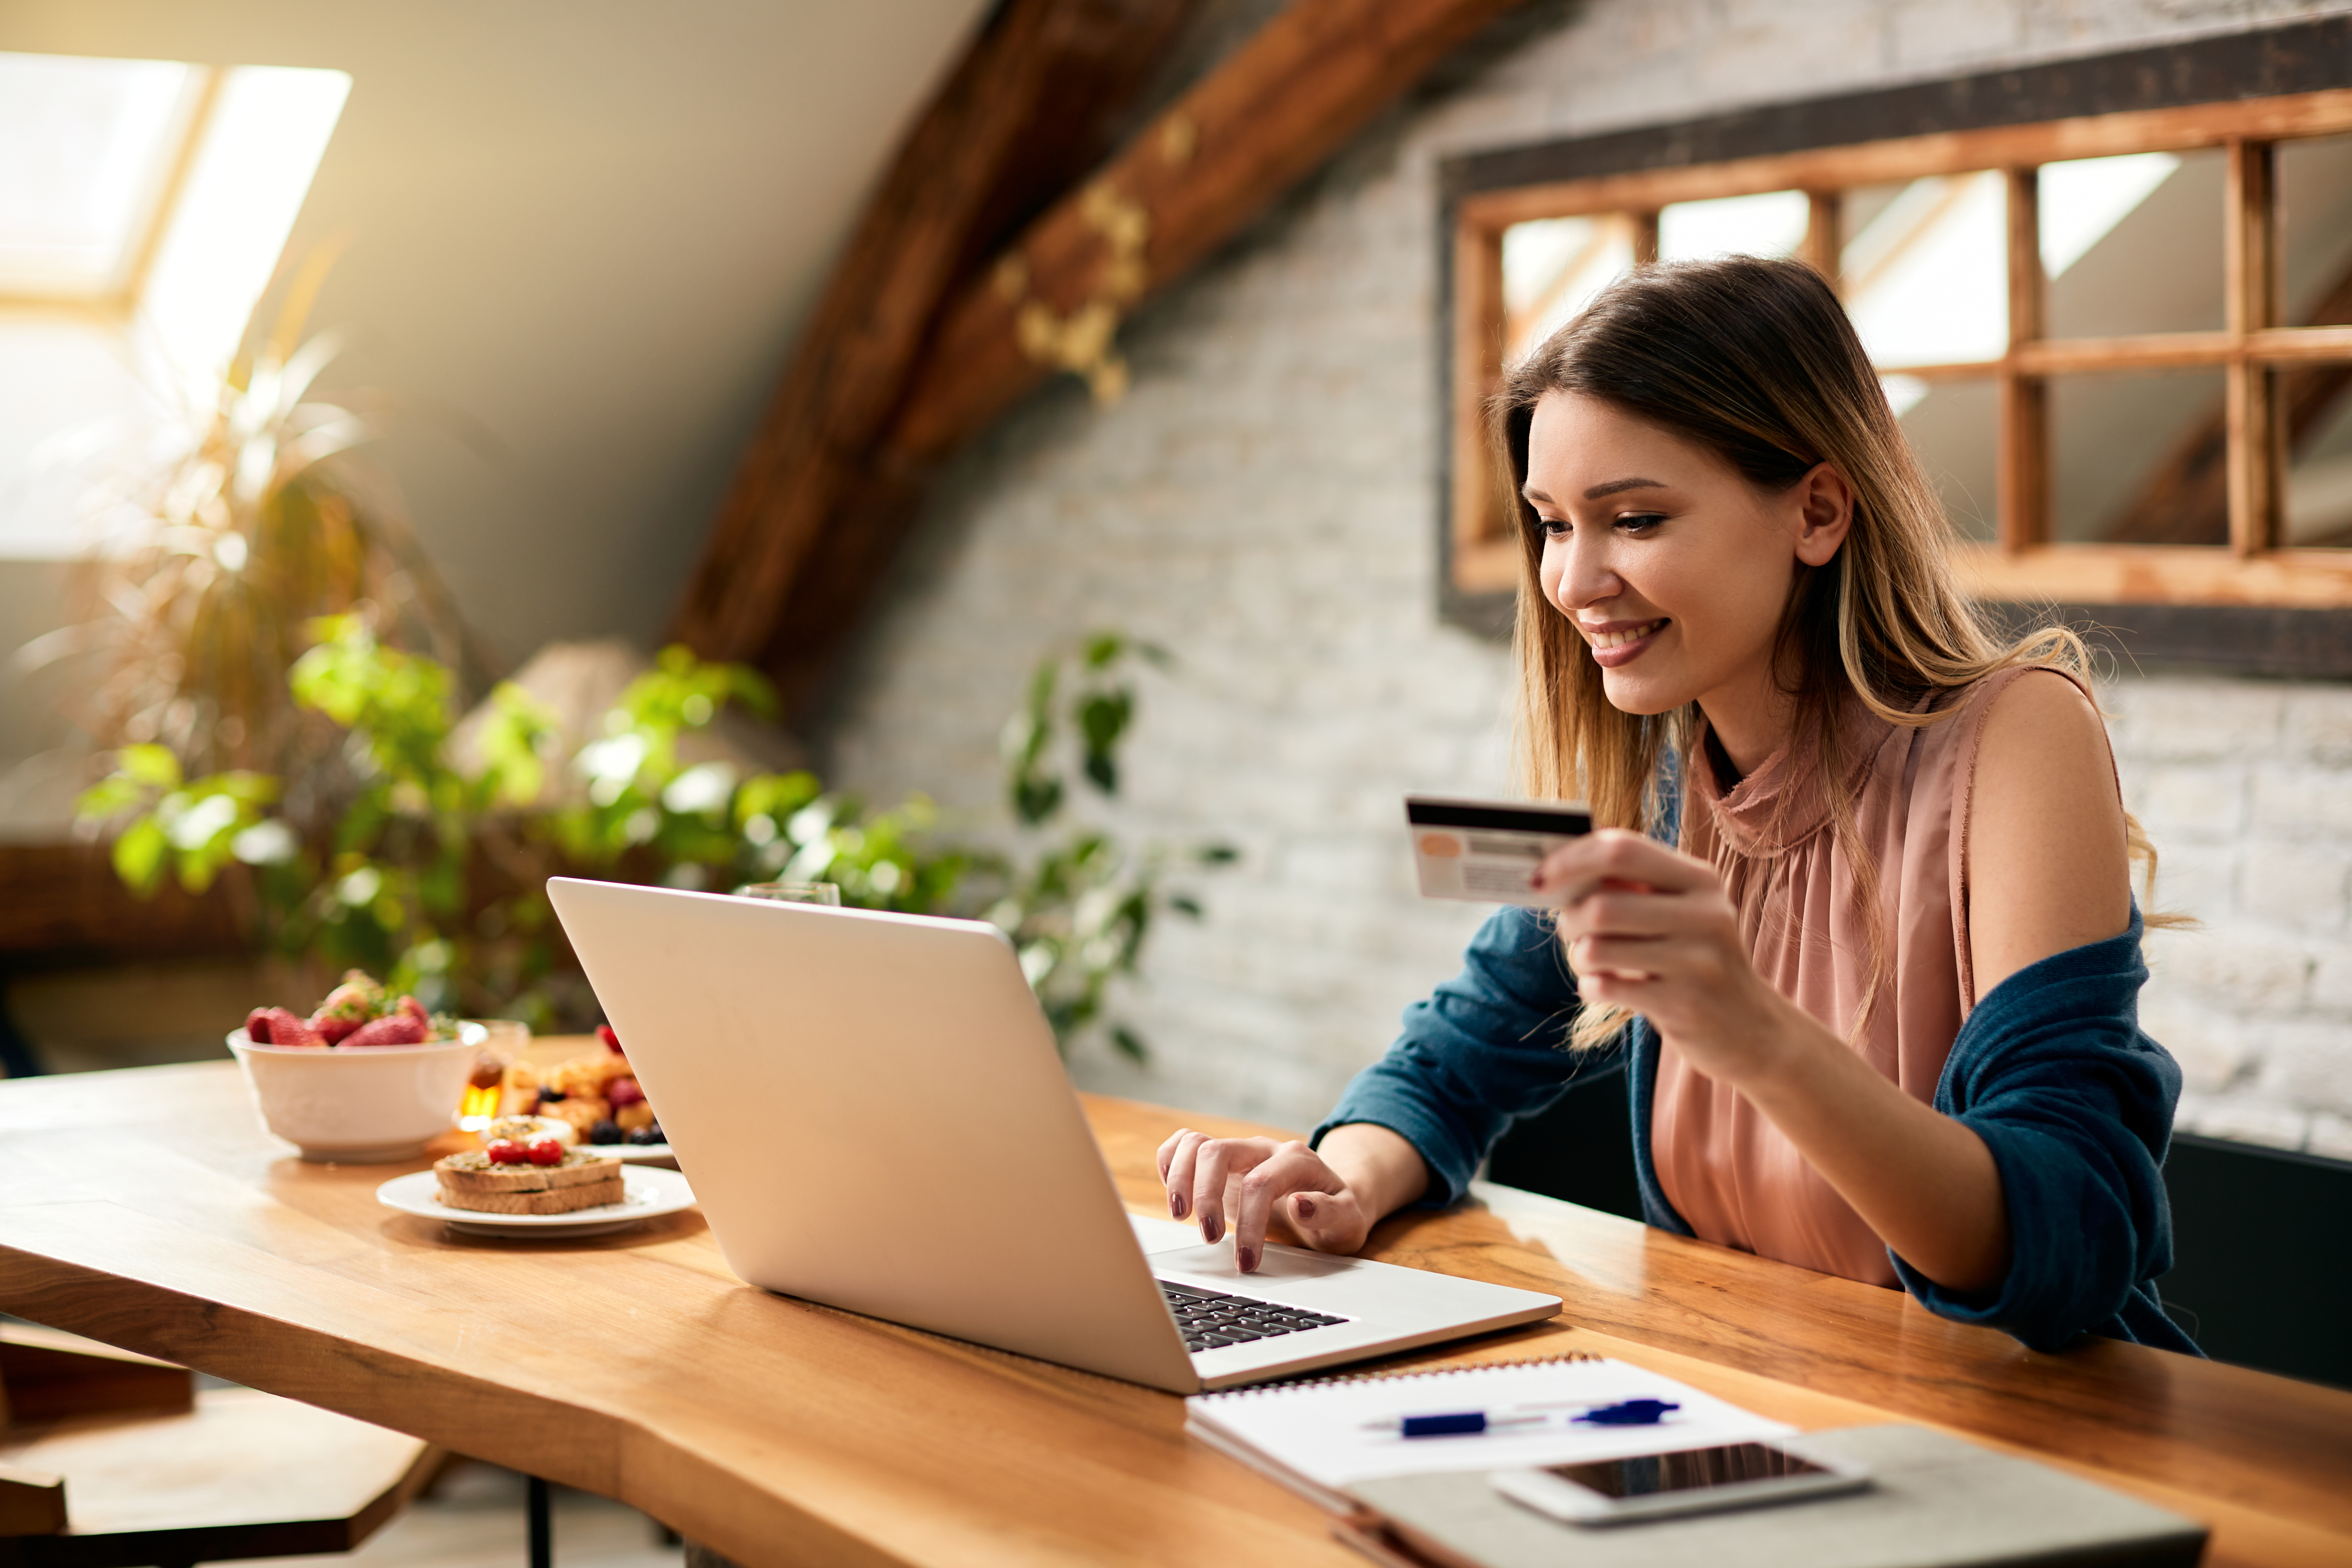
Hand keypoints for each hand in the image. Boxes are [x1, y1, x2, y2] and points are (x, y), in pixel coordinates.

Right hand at [1156, 1130, 1372, 1271]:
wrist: (1329, 1202)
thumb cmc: (1335, 1215)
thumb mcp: (1347, 1222)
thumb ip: (1329, 1213)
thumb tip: (1299, 1204)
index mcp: (1295, 1161)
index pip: (1261, 1183)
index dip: (1249, 1224)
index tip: (1246, 1262)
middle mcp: (1262, 1149)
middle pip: (1218, 1152)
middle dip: (1206, 1196)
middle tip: (1209, 1238)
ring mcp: (1239, 1151)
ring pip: (1195, 1143)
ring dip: (1180, 1179)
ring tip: (1180, 1216)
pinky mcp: (1220, 1161)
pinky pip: (1184, 1144)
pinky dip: (1171, 1163)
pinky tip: (1176, 1194)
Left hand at [1532, 828, 1799, 1084]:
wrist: (1753, 1031)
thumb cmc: (1696, 963)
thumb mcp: (1678, 914)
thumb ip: (1629, 887)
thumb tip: (1556, 869)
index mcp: (1700, 880)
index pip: (1622, 849)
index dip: (1570, 859)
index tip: (1539, 877)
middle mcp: (1706, 914)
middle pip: (1603, 903)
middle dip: (1569, 920)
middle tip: (1570, 932)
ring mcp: (1699, 960)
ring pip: (1598, 947)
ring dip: (1578, 956)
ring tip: (1590, 962)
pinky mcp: (1685, 1004)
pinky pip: (1606, 986)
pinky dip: (1591, 986)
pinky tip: (1606, 987)